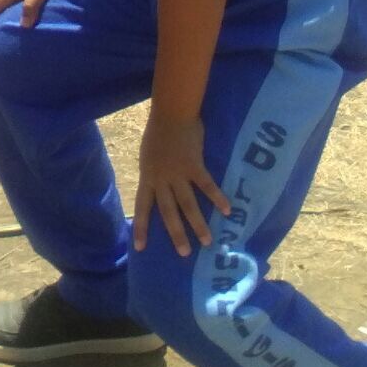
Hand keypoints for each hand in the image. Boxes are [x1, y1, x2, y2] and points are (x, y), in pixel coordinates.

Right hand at [0, 0, 77, 28]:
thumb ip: (32, 4)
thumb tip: (23, 26)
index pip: (0, 3)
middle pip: (8, 3)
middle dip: (0, 17)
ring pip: (21, 3)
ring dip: (15, 14)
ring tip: (15, 28)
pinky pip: (34, 2)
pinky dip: (30, 11)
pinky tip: (37, 17)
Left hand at [133, 113, 229, 256]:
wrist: (170, 113)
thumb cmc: (158, 132)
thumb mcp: (148, 155)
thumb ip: (154, 172)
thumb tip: (157, 186)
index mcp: (148, 176)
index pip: (142, 206)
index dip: (141, 227)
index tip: (139, 248)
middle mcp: (161, 179)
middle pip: (168, 211)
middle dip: (176, 233)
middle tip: (184, 253)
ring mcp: (178, 173)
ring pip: (188, 204)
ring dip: (198, 224)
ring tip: (207, 241)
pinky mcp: (194, 166)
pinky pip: (207, 186)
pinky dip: (217, 198)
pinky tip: (227, 211)